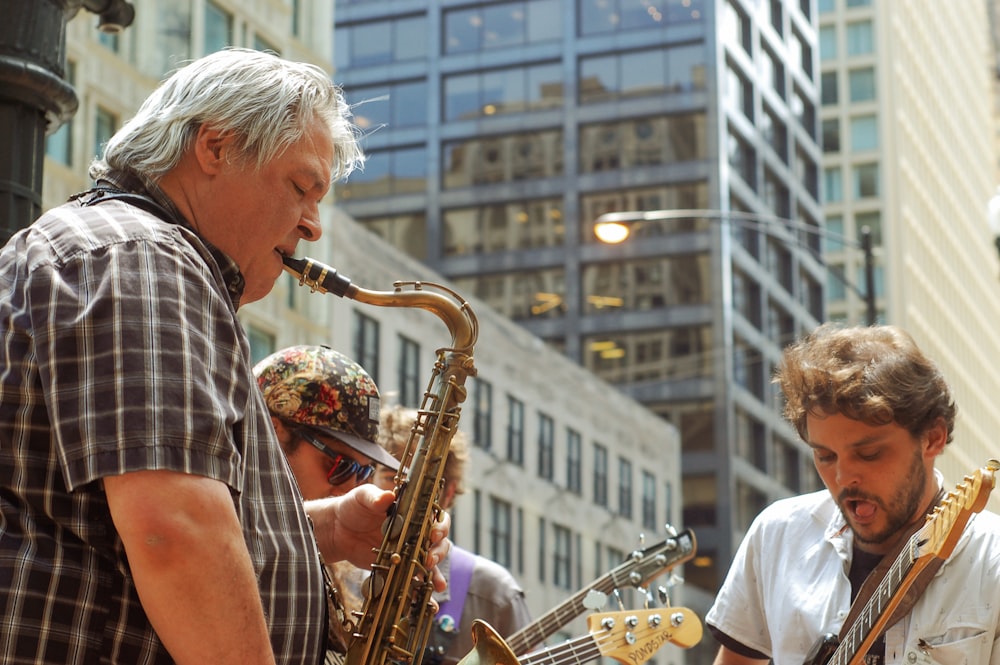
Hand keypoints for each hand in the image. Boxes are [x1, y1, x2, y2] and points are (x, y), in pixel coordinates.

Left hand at [305, 485, 451, 590]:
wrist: (337, 530)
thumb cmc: (353, 507)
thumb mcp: (363, 497)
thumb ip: (375, 497)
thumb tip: (387, 496)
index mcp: (412, 512)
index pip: (436, 518)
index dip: (440, 526)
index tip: (433, 534)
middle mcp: (415, 532)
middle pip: (439, 542)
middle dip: (439, 551)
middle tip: (429, 559)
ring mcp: (408, 551)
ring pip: (431, 562)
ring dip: (436, 572)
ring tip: (437, 584)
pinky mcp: (398, 567)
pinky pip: (414, 578)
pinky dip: (423, 590)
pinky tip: (431, 601)